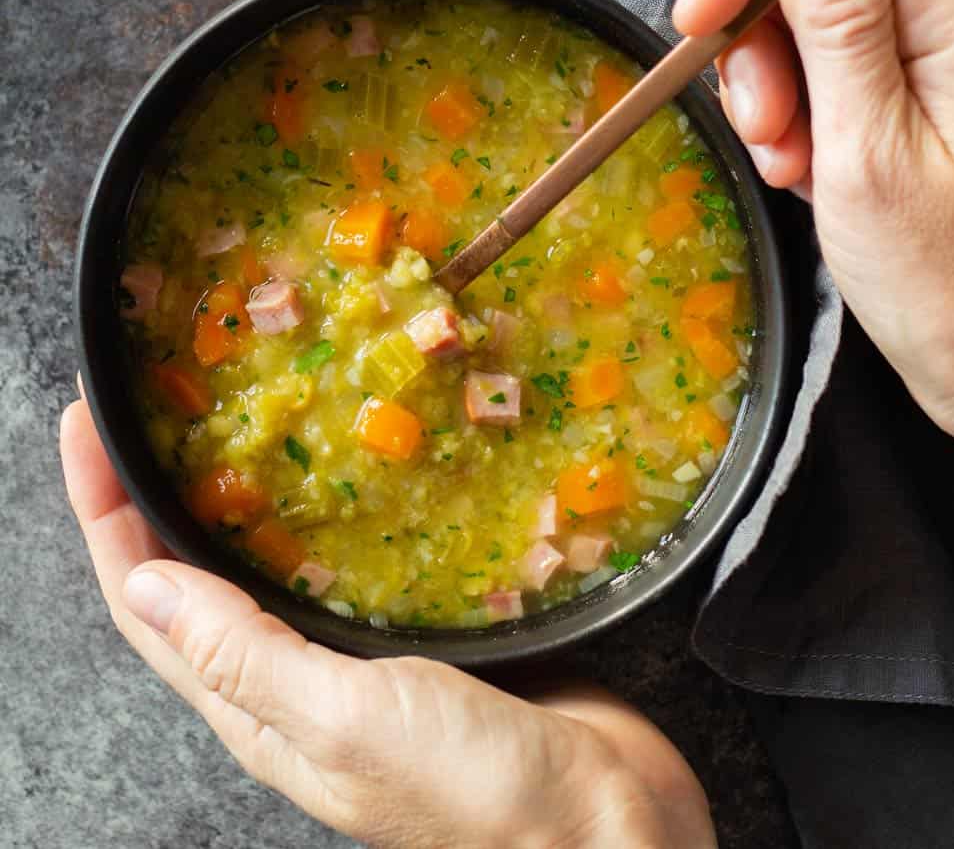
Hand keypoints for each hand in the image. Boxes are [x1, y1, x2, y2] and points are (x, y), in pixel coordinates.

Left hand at [60, 394, 715, 848]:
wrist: (605, 826)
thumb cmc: (474, 789)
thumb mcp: (344, 719)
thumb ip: (246, 655)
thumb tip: (144, 585)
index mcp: (261, 713)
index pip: (149, 608)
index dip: (107, 518)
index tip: (89, 429)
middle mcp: (298, 687)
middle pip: (196, 581)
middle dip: (157, 495)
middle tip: (152, 406)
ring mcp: (361, 660)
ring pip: (274, 567)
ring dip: (236, 498)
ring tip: (230, 422)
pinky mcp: (424, 635)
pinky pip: (352, 564)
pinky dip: (329, 511)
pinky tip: (349, 470)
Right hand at [673, 0, 953, 466]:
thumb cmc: (944, 280)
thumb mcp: (868, 150)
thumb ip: (837, 22)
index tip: (696, 19)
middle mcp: (947, 13)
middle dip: (758, 34)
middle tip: (762, 126)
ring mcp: (925, 50)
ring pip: (803, 15)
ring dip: (770, 84)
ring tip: (788, 164)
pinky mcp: (902, 87)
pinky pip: (819, 64)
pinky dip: (791, 112)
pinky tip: (802, 169)